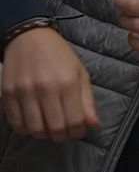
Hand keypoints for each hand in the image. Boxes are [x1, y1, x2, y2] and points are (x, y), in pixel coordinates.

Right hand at [1, 27, 99, 141]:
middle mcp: (45, 89)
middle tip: (63, 134)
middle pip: (54, 128)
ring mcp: (24, 92)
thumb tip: (93, 123)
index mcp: (67, 82)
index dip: (78, 132)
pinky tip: (33, 123)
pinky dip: (25, 129)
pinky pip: (15, 123)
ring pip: (34, 129)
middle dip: (61, 136)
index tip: (78, 132)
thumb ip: (87, 100)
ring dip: (43, 134)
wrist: (29, 38)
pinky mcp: (8, 94)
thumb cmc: (58, 55)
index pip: (75, 120)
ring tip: (49, 129)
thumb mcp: (80, 72)